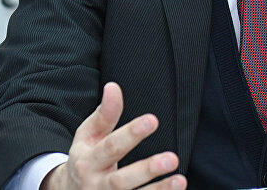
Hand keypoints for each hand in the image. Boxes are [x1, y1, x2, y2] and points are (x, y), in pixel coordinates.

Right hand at [42, 82, 186, 189]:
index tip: (153, 120)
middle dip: (147, 170)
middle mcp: (97, 184)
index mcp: (88, 161)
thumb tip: (113, 87)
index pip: (111, 146)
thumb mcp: (87, 136)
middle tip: (172, 158)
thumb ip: (104, 114)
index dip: (131, 134)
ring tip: (180, 180)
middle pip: (121, 180)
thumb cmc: (85, 157)